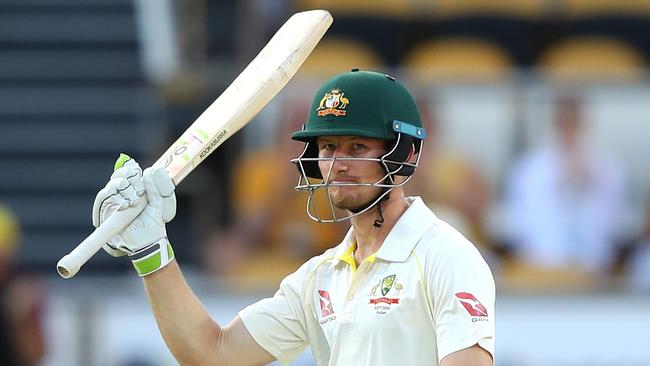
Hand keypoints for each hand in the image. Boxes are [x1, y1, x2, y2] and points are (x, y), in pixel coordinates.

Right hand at [92, 154, 176, 274]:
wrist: (146, 240)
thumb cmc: (154, 221)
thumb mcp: (161, 202)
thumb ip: (157, 186)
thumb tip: (148, 170)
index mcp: (135, 187)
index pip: (127, 170)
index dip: (131, 170)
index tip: (138, 175)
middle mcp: (122, 192)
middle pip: (117, 175)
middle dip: (129, 181)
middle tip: (139, 192)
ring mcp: (112, 201)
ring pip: (110, 186)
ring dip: (123, 191)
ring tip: (133, 203)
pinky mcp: (104, 211)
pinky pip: (103, 198)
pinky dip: (115, 199)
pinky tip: (124, 206)